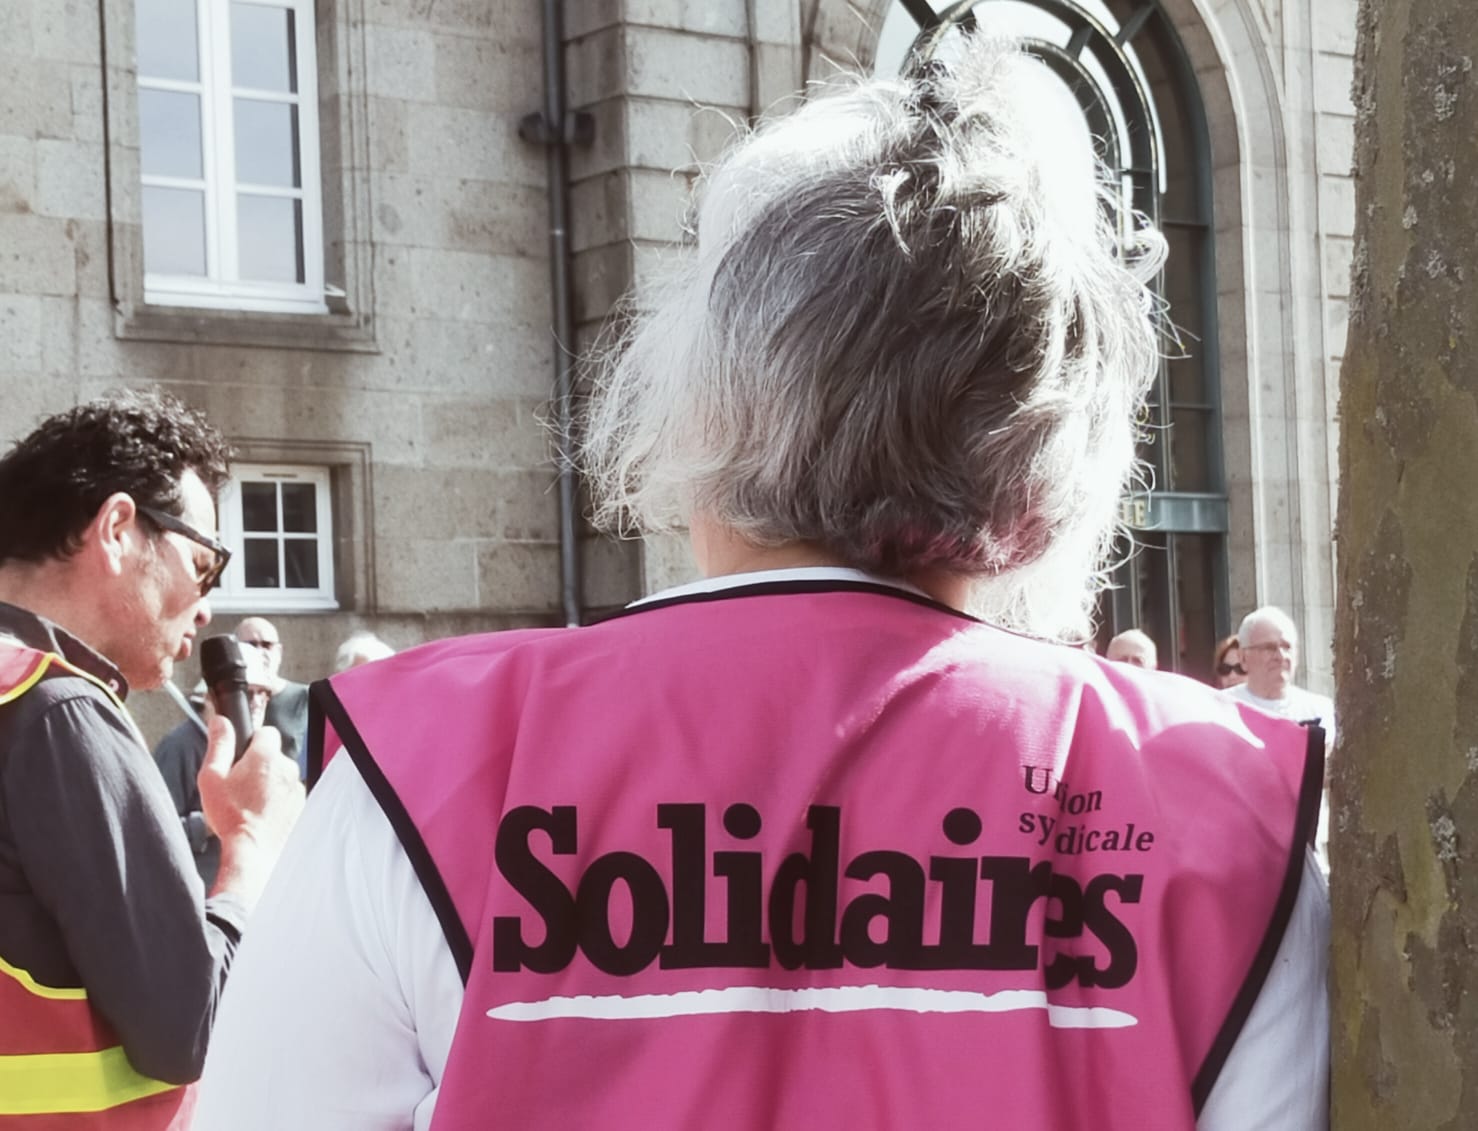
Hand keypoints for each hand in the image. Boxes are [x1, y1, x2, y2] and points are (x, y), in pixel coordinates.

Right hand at [197, 716, 304, 907]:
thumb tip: (220, 721)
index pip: (266, 731)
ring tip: (250, 802)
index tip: (241, 756)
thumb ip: (218, 744)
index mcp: (265, 756)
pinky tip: (262, 812)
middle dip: (259, 764)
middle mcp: (287, 767)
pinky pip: (288, 793)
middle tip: (240, 784)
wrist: (254, 850)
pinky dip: (278, 798)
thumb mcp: (212, 777)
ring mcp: (297, 786)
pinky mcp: (302, 803)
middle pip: (274, 755)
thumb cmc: (231, 816)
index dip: (251, 741)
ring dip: (269, 782)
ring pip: (282, 775)